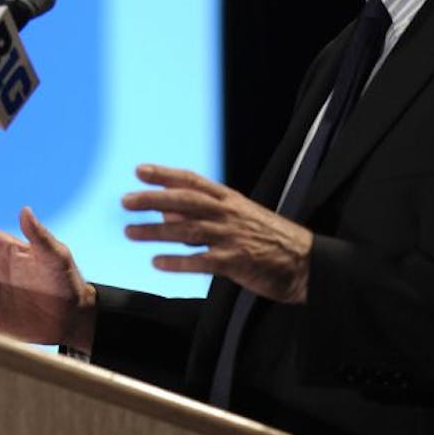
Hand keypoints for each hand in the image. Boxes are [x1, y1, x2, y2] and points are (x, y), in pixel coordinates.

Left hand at [122, 163, 312, 302]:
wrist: (308, 264)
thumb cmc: (269, 239)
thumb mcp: (238, 218)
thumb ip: (202, 213)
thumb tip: (166, 208)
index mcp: (230, 200)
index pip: (192, 180)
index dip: (165, 174)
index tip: (139, 171)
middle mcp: (228, 214)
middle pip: (184, 201)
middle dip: (152, 199)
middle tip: (125, 201)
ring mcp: (232, 237)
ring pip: (186, 230)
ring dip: (155, 231)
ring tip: (130, 232)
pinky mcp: (237, 262)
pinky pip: (201, 261)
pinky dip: (177, 262)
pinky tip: (157, 263)